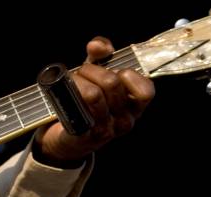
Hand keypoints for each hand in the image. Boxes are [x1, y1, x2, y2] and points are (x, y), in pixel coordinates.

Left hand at [34, 36, 155, 166]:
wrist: (66, 137)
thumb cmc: (87, 102)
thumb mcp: (98, 75)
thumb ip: (101, 55)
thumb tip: (97, 46)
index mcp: (136, 106)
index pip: (145, 90)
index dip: (126, 73)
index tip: (111, 71)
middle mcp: (125, 121)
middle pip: (112, 83)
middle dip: (91, 70)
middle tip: (80, 71)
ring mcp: (106, 131)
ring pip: (93, 94)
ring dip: (76, 80)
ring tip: (70, 81)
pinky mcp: (84, 136)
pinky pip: (77, 110)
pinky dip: (69, 96)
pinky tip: (65, 95)